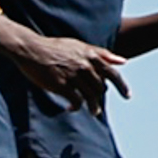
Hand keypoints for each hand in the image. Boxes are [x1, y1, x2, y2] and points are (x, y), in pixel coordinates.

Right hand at [0, 27, 124, 111]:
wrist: (30, 49)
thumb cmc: (54, 47)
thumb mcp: (79, 46)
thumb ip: (102, 54)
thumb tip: (123, 61)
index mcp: (90, 56)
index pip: (112, 73)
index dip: (122, 86)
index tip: (127, 96)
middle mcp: (84, 66)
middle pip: (100, 87)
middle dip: (99, 97)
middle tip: (96, 104)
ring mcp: (73, 76)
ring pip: (91, 96)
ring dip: (93, 106)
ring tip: (93, 112)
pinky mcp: (61, 85)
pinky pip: (76, 101)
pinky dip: (76, 107)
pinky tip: (71, 108)